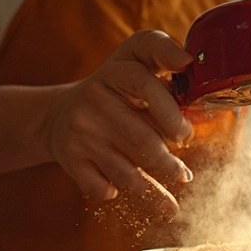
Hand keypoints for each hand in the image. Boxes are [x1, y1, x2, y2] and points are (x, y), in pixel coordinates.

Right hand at [44, 30, 194, 205]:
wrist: (58, 113)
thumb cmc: (115, 89)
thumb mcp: (135, 60)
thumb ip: (164, 57)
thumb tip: (192, 69)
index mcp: (118, 70)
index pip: (146, 85)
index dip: (171, 112)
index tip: (185, 134)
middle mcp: (95, 97)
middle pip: (144, 142)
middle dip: (170, 163)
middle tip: (183, 173)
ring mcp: (81, 129)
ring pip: (127, 173)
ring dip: (154, 188)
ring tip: (166, 185)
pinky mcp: (70, 157)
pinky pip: (102, 188)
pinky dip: (117, 193)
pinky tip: (123, 188)